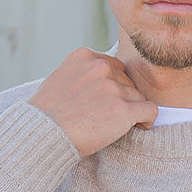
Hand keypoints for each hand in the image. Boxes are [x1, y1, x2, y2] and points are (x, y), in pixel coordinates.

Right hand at [28, 48, 157, 156]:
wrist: (42, 135)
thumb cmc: (46, 115)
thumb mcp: (59, 80)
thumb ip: (82, 74)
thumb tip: (98, 82)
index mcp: (85, 56)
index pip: (114, 67)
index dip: (113, 86)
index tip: (105, 102)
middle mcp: (100, 67)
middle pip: (127, 82)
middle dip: (121, 99)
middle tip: (106, 117)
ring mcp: (113, 88)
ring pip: (138, 97)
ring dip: (130, 111)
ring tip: (112, 125)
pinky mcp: (122, 109)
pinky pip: (150, 110)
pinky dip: (147, 119)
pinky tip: (140, 126)